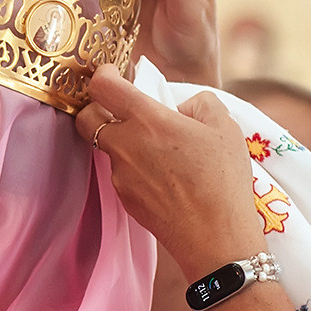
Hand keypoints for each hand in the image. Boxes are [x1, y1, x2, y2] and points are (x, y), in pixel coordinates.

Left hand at [74, 66, 264, 281]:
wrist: (215, 237)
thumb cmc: (223, 178)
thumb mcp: (224, 126)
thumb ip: (198, 102)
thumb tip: (180, 105)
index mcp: (147, 121)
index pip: (101, 87)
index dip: (103, 74)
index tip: (114, 73)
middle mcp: (125, 146)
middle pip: (86, 118)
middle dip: (97, 108)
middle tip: (122, 109)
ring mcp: (120, 175)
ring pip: (107, 147)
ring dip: (123, 140)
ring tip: (159, 149)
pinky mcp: (124, 199)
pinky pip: (121, 173)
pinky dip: (134, 167)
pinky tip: (164, 176)